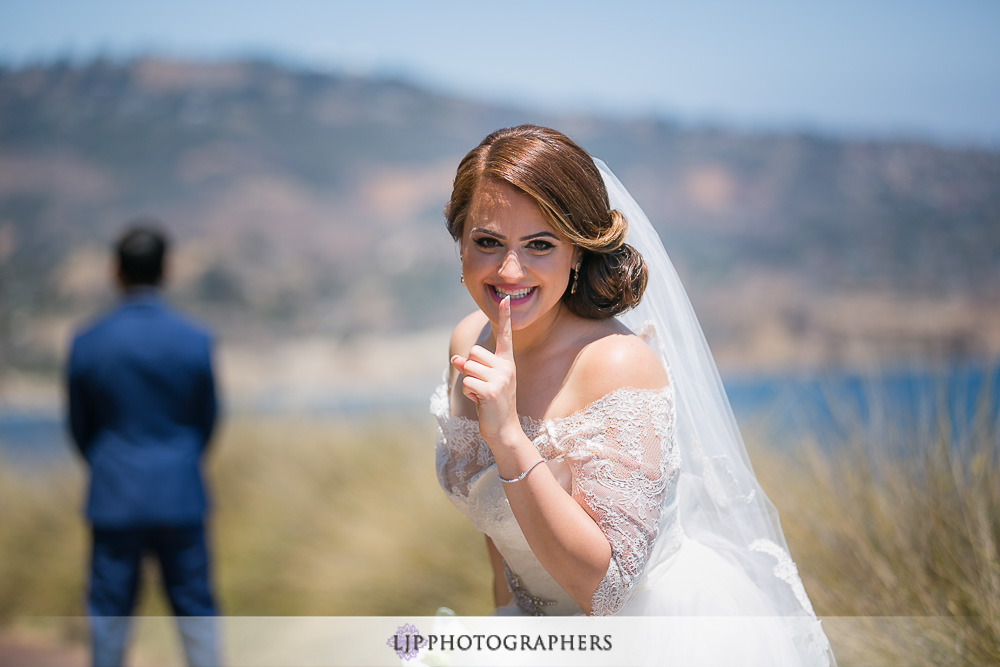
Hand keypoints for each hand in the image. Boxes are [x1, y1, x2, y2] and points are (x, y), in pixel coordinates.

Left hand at [451, 296, 520, 447]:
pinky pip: (466, 382)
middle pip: (473, 352)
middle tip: (482, 385)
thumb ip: (471, 367)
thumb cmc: (493, 404)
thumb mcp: (483, 382)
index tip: (507, 299)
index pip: (506, 336)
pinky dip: (467, 392)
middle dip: (470, 368)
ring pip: (467, 366)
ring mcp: (500, 379)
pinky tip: (479, 402)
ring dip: (468, 381)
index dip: (506, 318)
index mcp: (507, 363)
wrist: (504, 430)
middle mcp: (506, 367)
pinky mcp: (490, 391)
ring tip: (480, 394)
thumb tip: (455, 358)